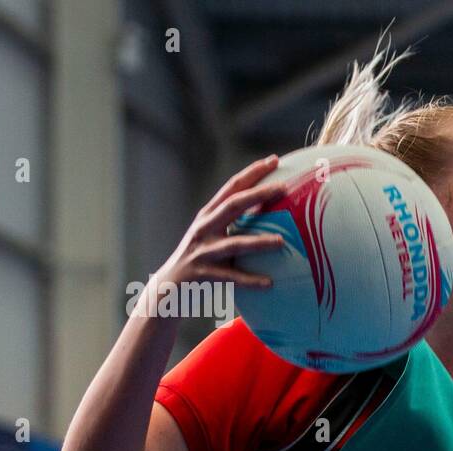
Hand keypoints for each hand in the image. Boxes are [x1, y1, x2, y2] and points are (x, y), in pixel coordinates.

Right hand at [138, 155, 288, 318]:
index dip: (252, 172)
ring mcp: (202, 251)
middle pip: (233, 205)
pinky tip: (269, 283)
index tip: (275, 160)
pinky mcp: (202, 274)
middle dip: (258, 194)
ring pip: (234, 244)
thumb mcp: (215, 238)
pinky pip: (231, 278)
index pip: (232, 187)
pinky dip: (251, 280)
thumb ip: (237, 226)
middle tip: (284, 187)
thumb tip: (276, 218)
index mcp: (209, 215)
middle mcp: (204, 228)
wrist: (168, 288)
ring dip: (259, 242)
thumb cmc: (201, 261)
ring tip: (282, 242)